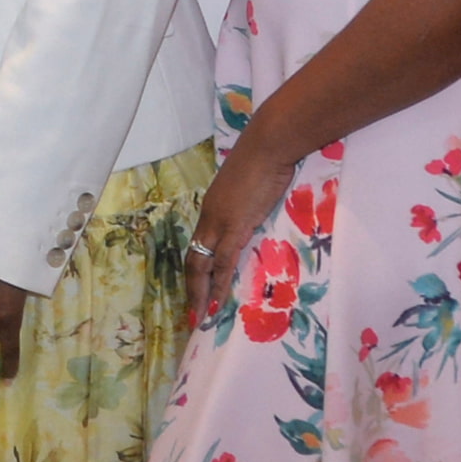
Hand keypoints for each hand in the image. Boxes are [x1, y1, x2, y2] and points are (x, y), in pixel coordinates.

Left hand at [183, 133, 297, 331]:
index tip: (196, 289)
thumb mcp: (251, 186)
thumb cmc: (264, 161)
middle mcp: (210, 217)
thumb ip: (247, 203)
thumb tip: (253, 213)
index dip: (196, 269)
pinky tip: (218, 301)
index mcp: (212, 208)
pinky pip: (223, 262)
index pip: (199, 244)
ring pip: (202, 264)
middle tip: (192, 312)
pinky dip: (218, 284)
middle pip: (193, 259)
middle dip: (191, 288)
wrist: (268, 145)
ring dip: (200, 293)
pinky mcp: (234, 226)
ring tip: (200, 316)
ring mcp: (219, 222)